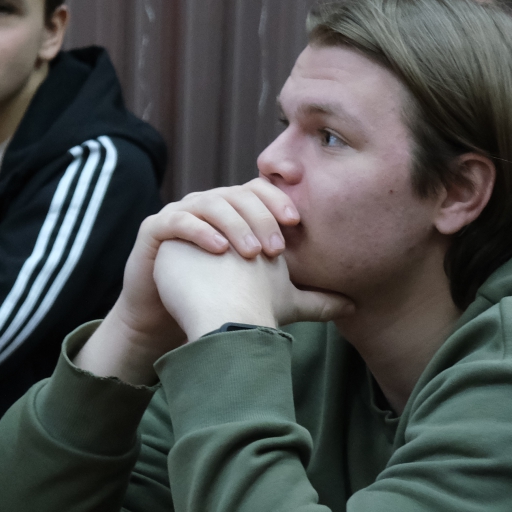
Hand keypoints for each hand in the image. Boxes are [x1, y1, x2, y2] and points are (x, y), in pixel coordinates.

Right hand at [74, 179, 326, 383]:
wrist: (168, 319)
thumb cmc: (221, 303)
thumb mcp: (275, 301)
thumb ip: (313, 301)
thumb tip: (355, 306)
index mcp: (237, 212)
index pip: (261, 191)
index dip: (279, 199)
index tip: (299, 220)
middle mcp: (210, 206)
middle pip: (238, 195)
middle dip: (260, 217)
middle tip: (278, 246)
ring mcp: (181, 213)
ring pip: (210, 204)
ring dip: (234, 225)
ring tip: (251, 253)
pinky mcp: (156, 230)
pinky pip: (176, 219)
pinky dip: (199, 231)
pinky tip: (219, 251)